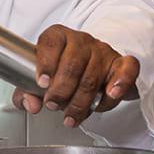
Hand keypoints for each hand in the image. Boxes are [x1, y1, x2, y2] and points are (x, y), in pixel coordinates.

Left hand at [12, 25, 138, 126]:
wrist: (91, 68)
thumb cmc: (61, 73)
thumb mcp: (39, 80)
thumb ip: (27, 92)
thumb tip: (30, 104)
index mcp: (58, 37)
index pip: (51, 43)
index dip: (45, 64)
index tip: (41, 83)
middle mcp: (81, 41)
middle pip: (72, 65)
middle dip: (61, 91)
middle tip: (53, 105)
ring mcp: (103, 51)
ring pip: (92, 77)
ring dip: (81, 102)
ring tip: (71, 116)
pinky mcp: (121, 63)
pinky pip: (126, 69)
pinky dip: (120, 83)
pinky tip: (110, 94)